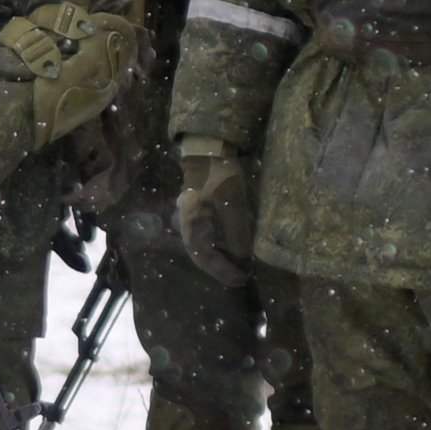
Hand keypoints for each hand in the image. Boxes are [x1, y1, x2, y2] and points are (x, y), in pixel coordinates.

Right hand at [176, 147, 258, 283]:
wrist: (208, 150)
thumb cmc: (220, 179)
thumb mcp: (233, 208)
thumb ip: (237, 236)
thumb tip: (242, 260)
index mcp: (193, 227)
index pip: (206, 259)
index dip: (224, 272)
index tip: (241, 279)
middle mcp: (188, 225)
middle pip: (201, 255)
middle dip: (220, 268)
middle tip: (239, 277)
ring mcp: (191, 216)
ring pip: (203, 245)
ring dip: (219, 257)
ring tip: (237, 265)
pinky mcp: (198, 209)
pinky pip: (206, 234)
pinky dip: (218, 244)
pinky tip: (230, 245)